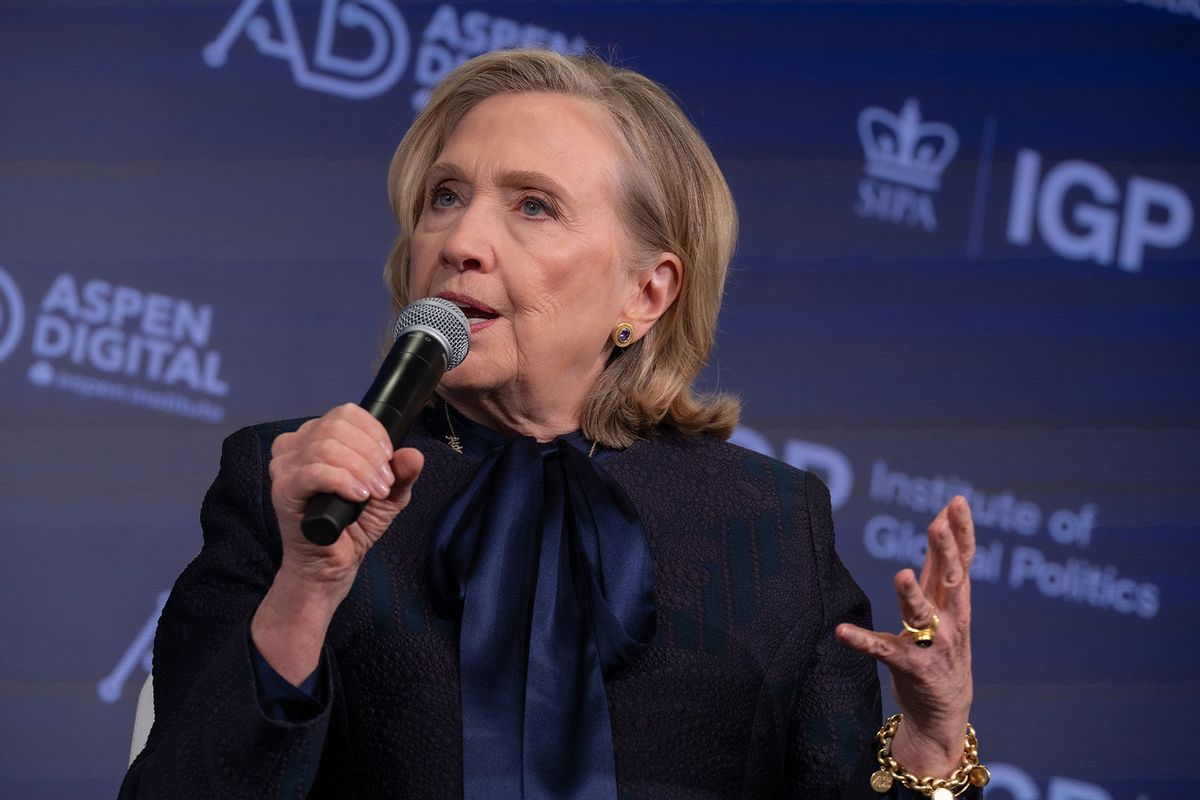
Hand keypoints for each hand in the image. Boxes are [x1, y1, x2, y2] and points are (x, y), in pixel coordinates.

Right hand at [253, 403, 422, 684]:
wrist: (330, 566)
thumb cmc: (354, 525)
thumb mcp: (389, 496)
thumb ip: (402, 473)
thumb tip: (413, 454)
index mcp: (318, 436)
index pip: (346, 413)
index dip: (374, 432)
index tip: (390, 459)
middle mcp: (296, 444)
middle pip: (337, 427)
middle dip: (370, 454)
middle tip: (384, 483)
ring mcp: (285, 466)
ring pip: (327, 446)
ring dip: (361, 469)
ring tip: (375, 493)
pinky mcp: (283, 490)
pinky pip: (314, 471)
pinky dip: (343, 480)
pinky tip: (358, 496)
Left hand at [836, 495, 974, 777]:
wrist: (945, 711)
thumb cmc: (942, 647)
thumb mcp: (947, 606)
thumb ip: (942, 567)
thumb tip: (942, 520)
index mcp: (956, 602)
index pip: (963, 560)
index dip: (961, 531)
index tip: (957, 502)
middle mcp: (950, 620)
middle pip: (951, 580)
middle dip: (945, 552)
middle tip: (937, 525)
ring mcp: (932, 645)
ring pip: (922, 615)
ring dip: (911, 595)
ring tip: (902, 574)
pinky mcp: (911, 668)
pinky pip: (882, 651)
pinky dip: (862, 641)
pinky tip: (841, 632)